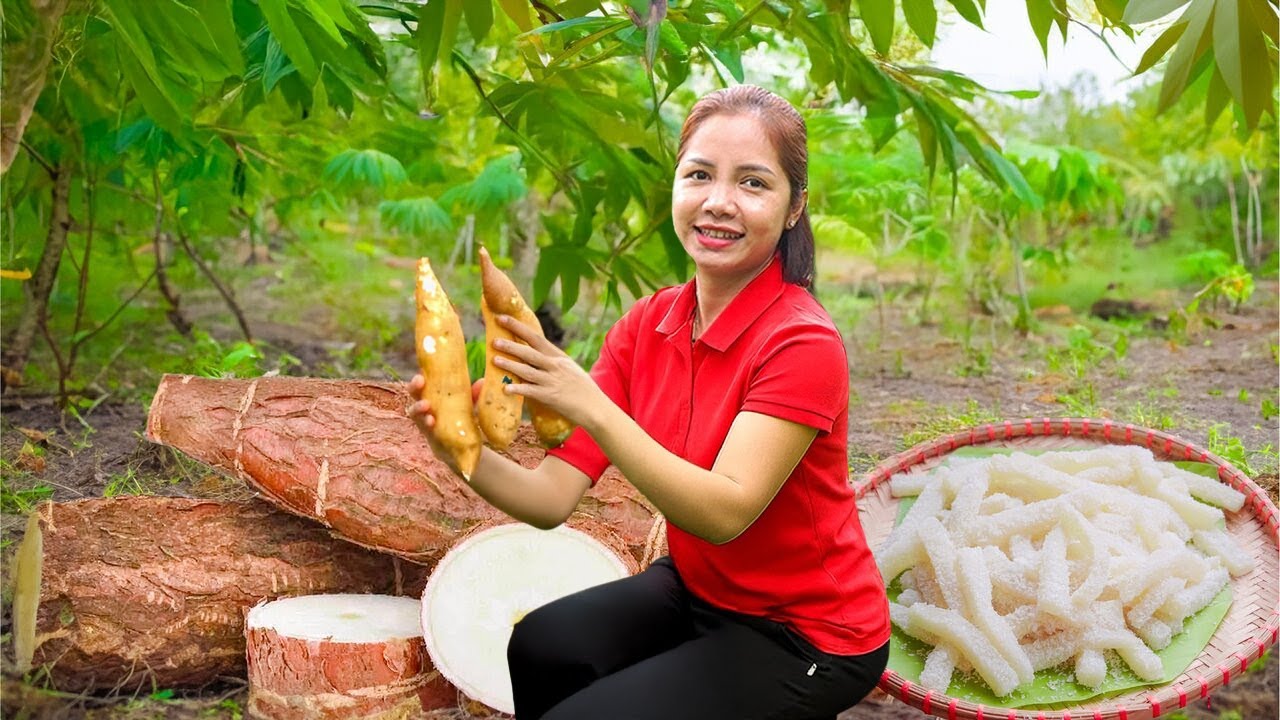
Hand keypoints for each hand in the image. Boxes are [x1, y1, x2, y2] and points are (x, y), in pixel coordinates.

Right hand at [408, 374, 482, 473]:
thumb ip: (474, 395)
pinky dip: (427, 424)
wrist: (462, 446)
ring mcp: (425, 421)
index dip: (419, 377)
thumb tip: (482, 381)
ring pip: (415, 413)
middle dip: (414, 387)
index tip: (421, 372)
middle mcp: (426, 407)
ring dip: (418, 407)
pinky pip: (424, 429)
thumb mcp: (470, 406)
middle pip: (414, 394)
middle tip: (420, 381)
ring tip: (426, 405)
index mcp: (433, 395)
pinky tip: (431, 422)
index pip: (423, 383)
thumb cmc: (462, 420)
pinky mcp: (429, 435)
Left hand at [491, 315, 605, 430]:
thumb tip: (533, 357)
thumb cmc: (583, 390)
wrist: (596, 408)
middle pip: (529, 353)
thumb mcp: (570, 369)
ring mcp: (552, 381)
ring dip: (510, 365)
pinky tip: (506, 388)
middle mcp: (555, 366)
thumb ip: (553, 363)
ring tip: (495, 360)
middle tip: (494, 340)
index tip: (502, 318)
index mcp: (559, 357)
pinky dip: (518, 389)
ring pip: (527, 371)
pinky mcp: (550, 397)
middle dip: (510, 346)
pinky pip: (530, 392)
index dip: (518, 327)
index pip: (536, 338)